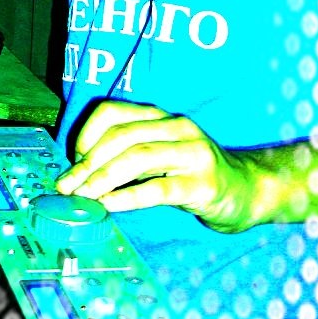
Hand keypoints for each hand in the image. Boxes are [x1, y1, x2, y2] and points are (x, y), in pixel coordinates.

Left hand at [55, 100, 255, 232]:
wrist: (248, 190)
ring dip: (103, 178)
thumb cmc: (194, 173)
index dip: (88, 133)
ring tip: (83, 197)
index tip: (74, 158)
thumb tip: (80, 172)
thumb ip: (128, 155)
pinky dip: (127, 197)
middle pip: (121, 136)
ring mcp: (192, 153)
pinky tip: (109, 205)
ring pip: (137, 157)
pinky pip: (158, 189)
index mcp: (161, 116)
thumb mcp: (161, 154)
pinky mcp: (202, 184)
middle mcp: (176, 127)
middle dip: (89, 162)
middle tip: (69, 186)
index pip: (114, 112)